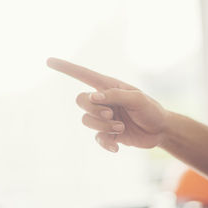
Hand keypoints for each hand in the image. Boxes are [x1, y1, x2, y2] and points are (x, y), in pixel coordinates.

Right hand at [47, 58, 169, 152]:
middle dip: (94, 110)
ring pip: (86, 121)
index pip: (83, 74)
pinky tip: (117, 147)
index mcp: (108, 86)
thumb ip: (115, 95)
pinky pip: (96, 138)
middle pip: (80, 101)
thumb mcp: (137, 99)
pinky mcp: (107, 133)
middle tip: (112, 115)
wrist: (159, 130)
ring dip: (103, 126)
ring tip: (120, 128)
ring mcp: (103, 117)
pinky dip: (105, 143)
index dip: (66, 68)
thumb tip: (92, 97)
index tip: (48, 61)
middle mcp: (103, 100)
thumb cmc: (150, 109)